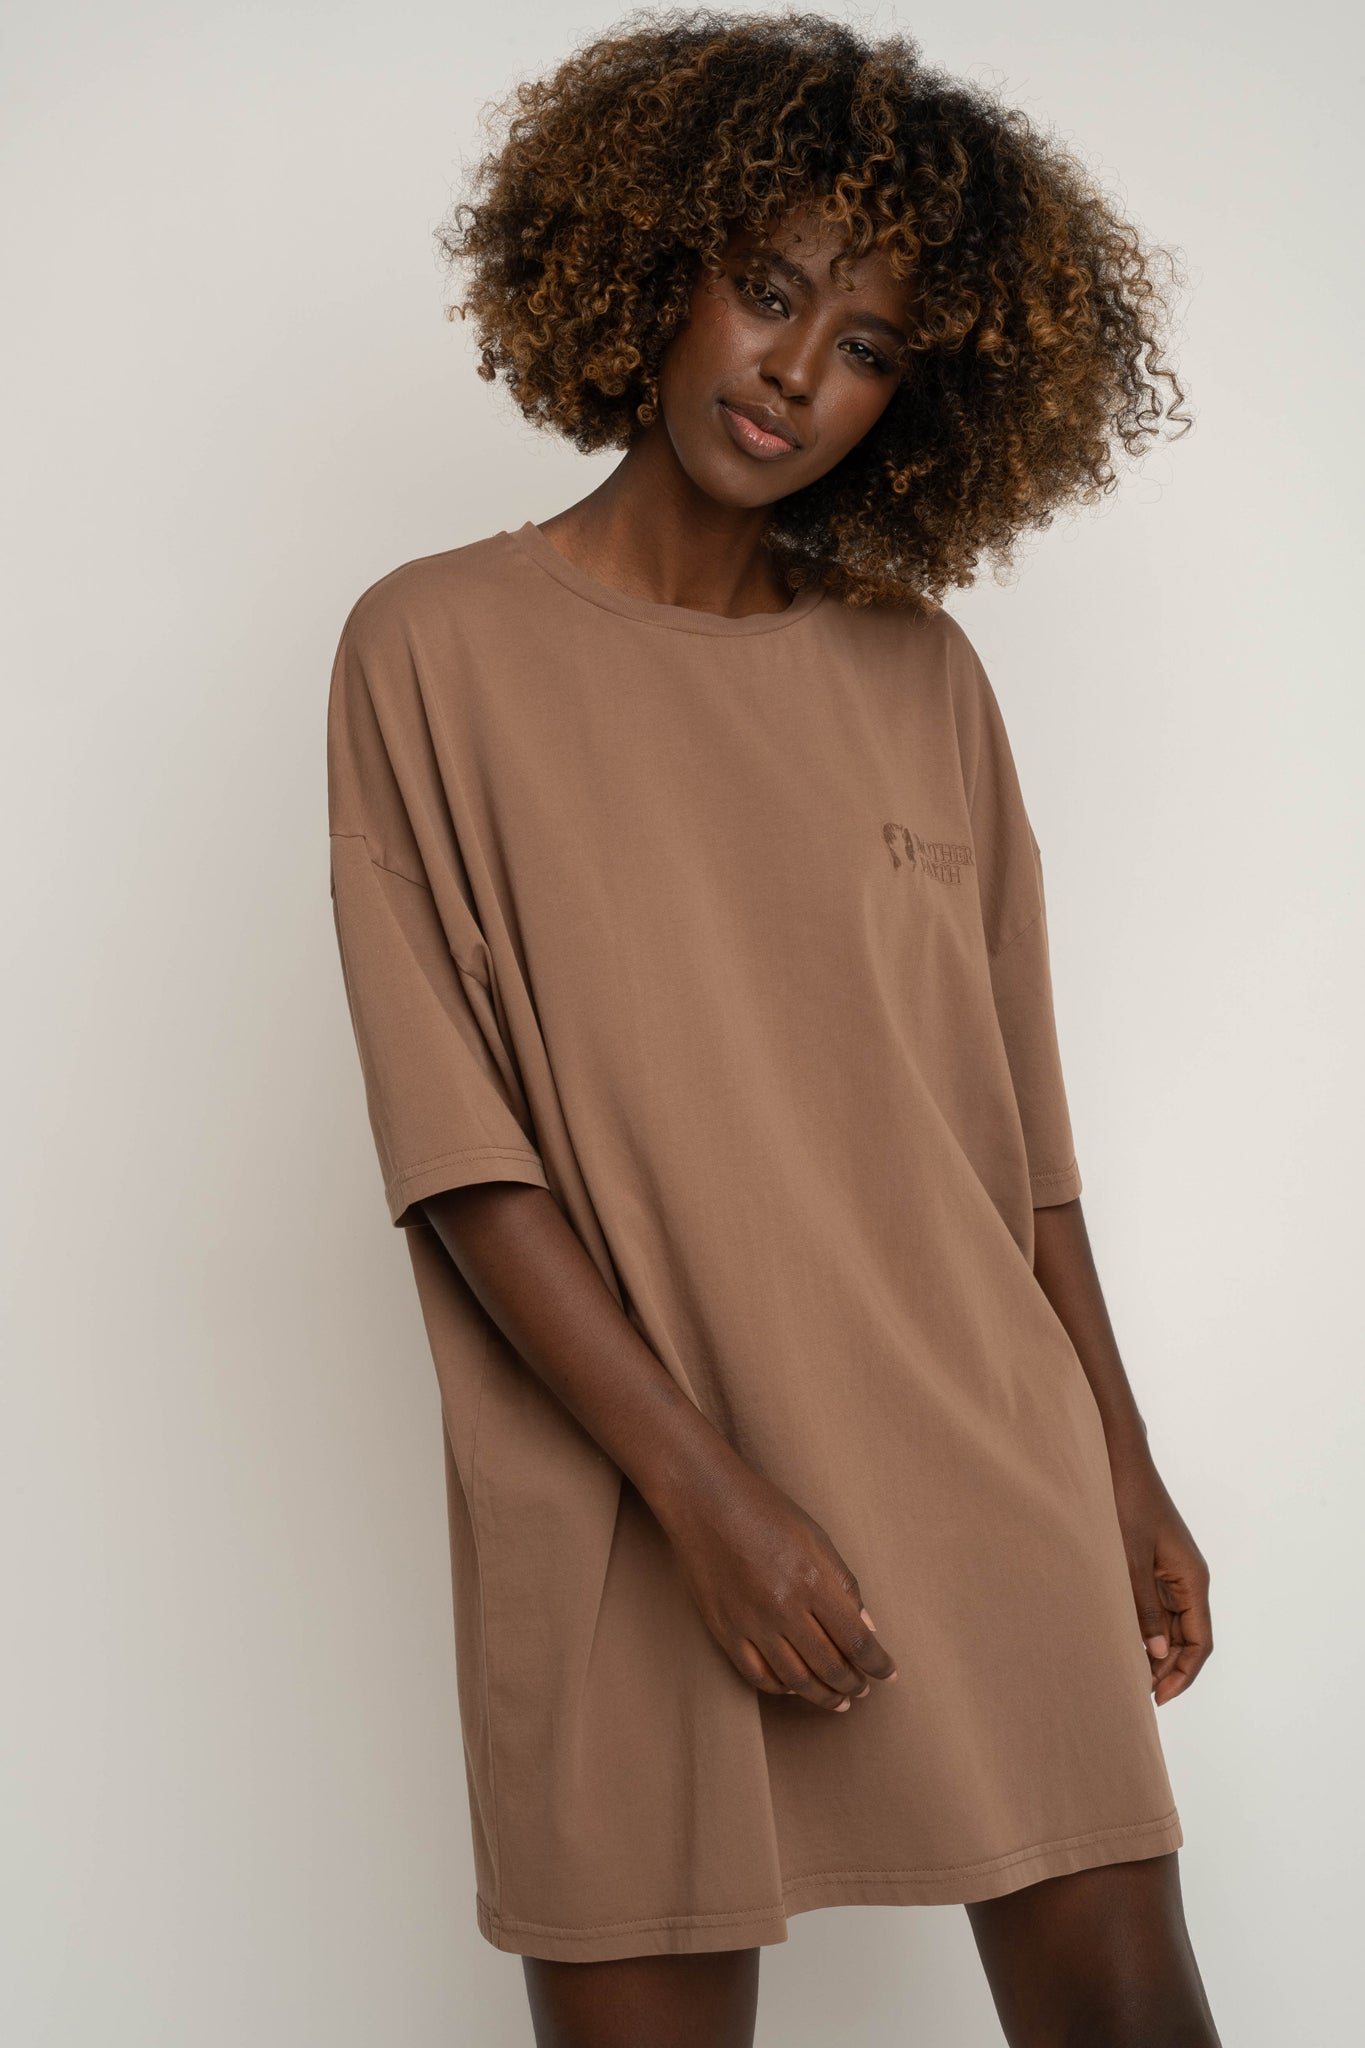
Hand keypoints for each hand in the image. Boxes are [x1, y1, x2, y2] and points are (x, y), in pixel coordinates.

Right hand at [649, 1448, 899, 1712]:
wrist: (704, 1499)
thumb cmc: (765, 1510)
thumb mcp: (817, 1537)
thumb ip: (844, 1583)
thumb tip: (867, 1627)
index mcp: (813, 1580)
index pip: (856, 1640)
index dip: (877, 1664)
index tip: (887, 1673)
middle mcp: (784, 1607)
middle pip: (829, 1666)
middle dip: (853, 1684)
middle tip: (862, 1690)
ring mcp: (751, 1622)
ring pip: (795, 1679)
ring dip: (822, 1695)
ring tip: (837, 1700)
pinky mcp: (724, 1630)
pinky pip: (756, 1674)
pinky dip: (780, 1687)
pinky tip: (793, 1687)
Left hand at [1109, 1446, 1212, 1705]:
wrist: (1119, 1462)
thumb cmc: (1126, 1503)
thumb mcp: (1130, 1559)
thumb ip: (1142, 1606)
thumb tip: (1154, 1653)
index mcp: (1192, 1580)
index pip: (1200, 1641)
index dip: (1183, 1672)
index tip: (1158, 1696)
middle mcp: (1188, 1580)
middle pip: (1186, 1638)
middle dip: (1166, 1668)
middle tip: (1137, 1693)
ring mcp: (1171, 1574)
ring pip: (1170, 1626)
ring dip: (1154, 1650)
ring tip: (1128, 1675)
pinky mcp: (1154, 1566)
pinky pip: (1155, 1607)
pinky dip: (1144, 1628)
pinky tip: (1123, 1642)